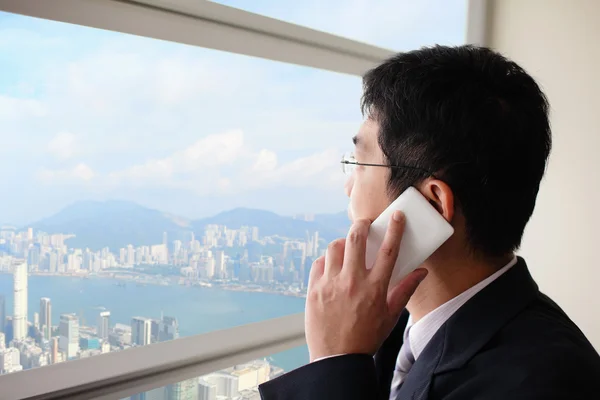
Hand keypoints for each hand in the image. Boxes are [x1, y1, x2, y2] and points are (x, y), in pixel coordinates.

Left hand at [305, 211, 427, 361]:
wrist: (336, 359)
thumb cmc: (365, 338)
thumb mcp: (390, 316)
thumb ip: (405, 290)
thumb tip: (421, 272)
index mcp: (375, 288)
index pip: (389, 251)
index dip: (394, 230)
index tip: (396, 218)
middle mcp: (352, 281)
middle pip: (356, 239)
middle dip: (361, 225)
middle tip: (365, 224)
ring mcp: (331, 284)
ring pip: (334, 247)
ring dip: (342, 242)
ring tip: (346, 247)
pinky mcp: (314, 289)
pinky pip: (319, 263)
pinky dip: (326, 260)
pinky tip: (332, 265)